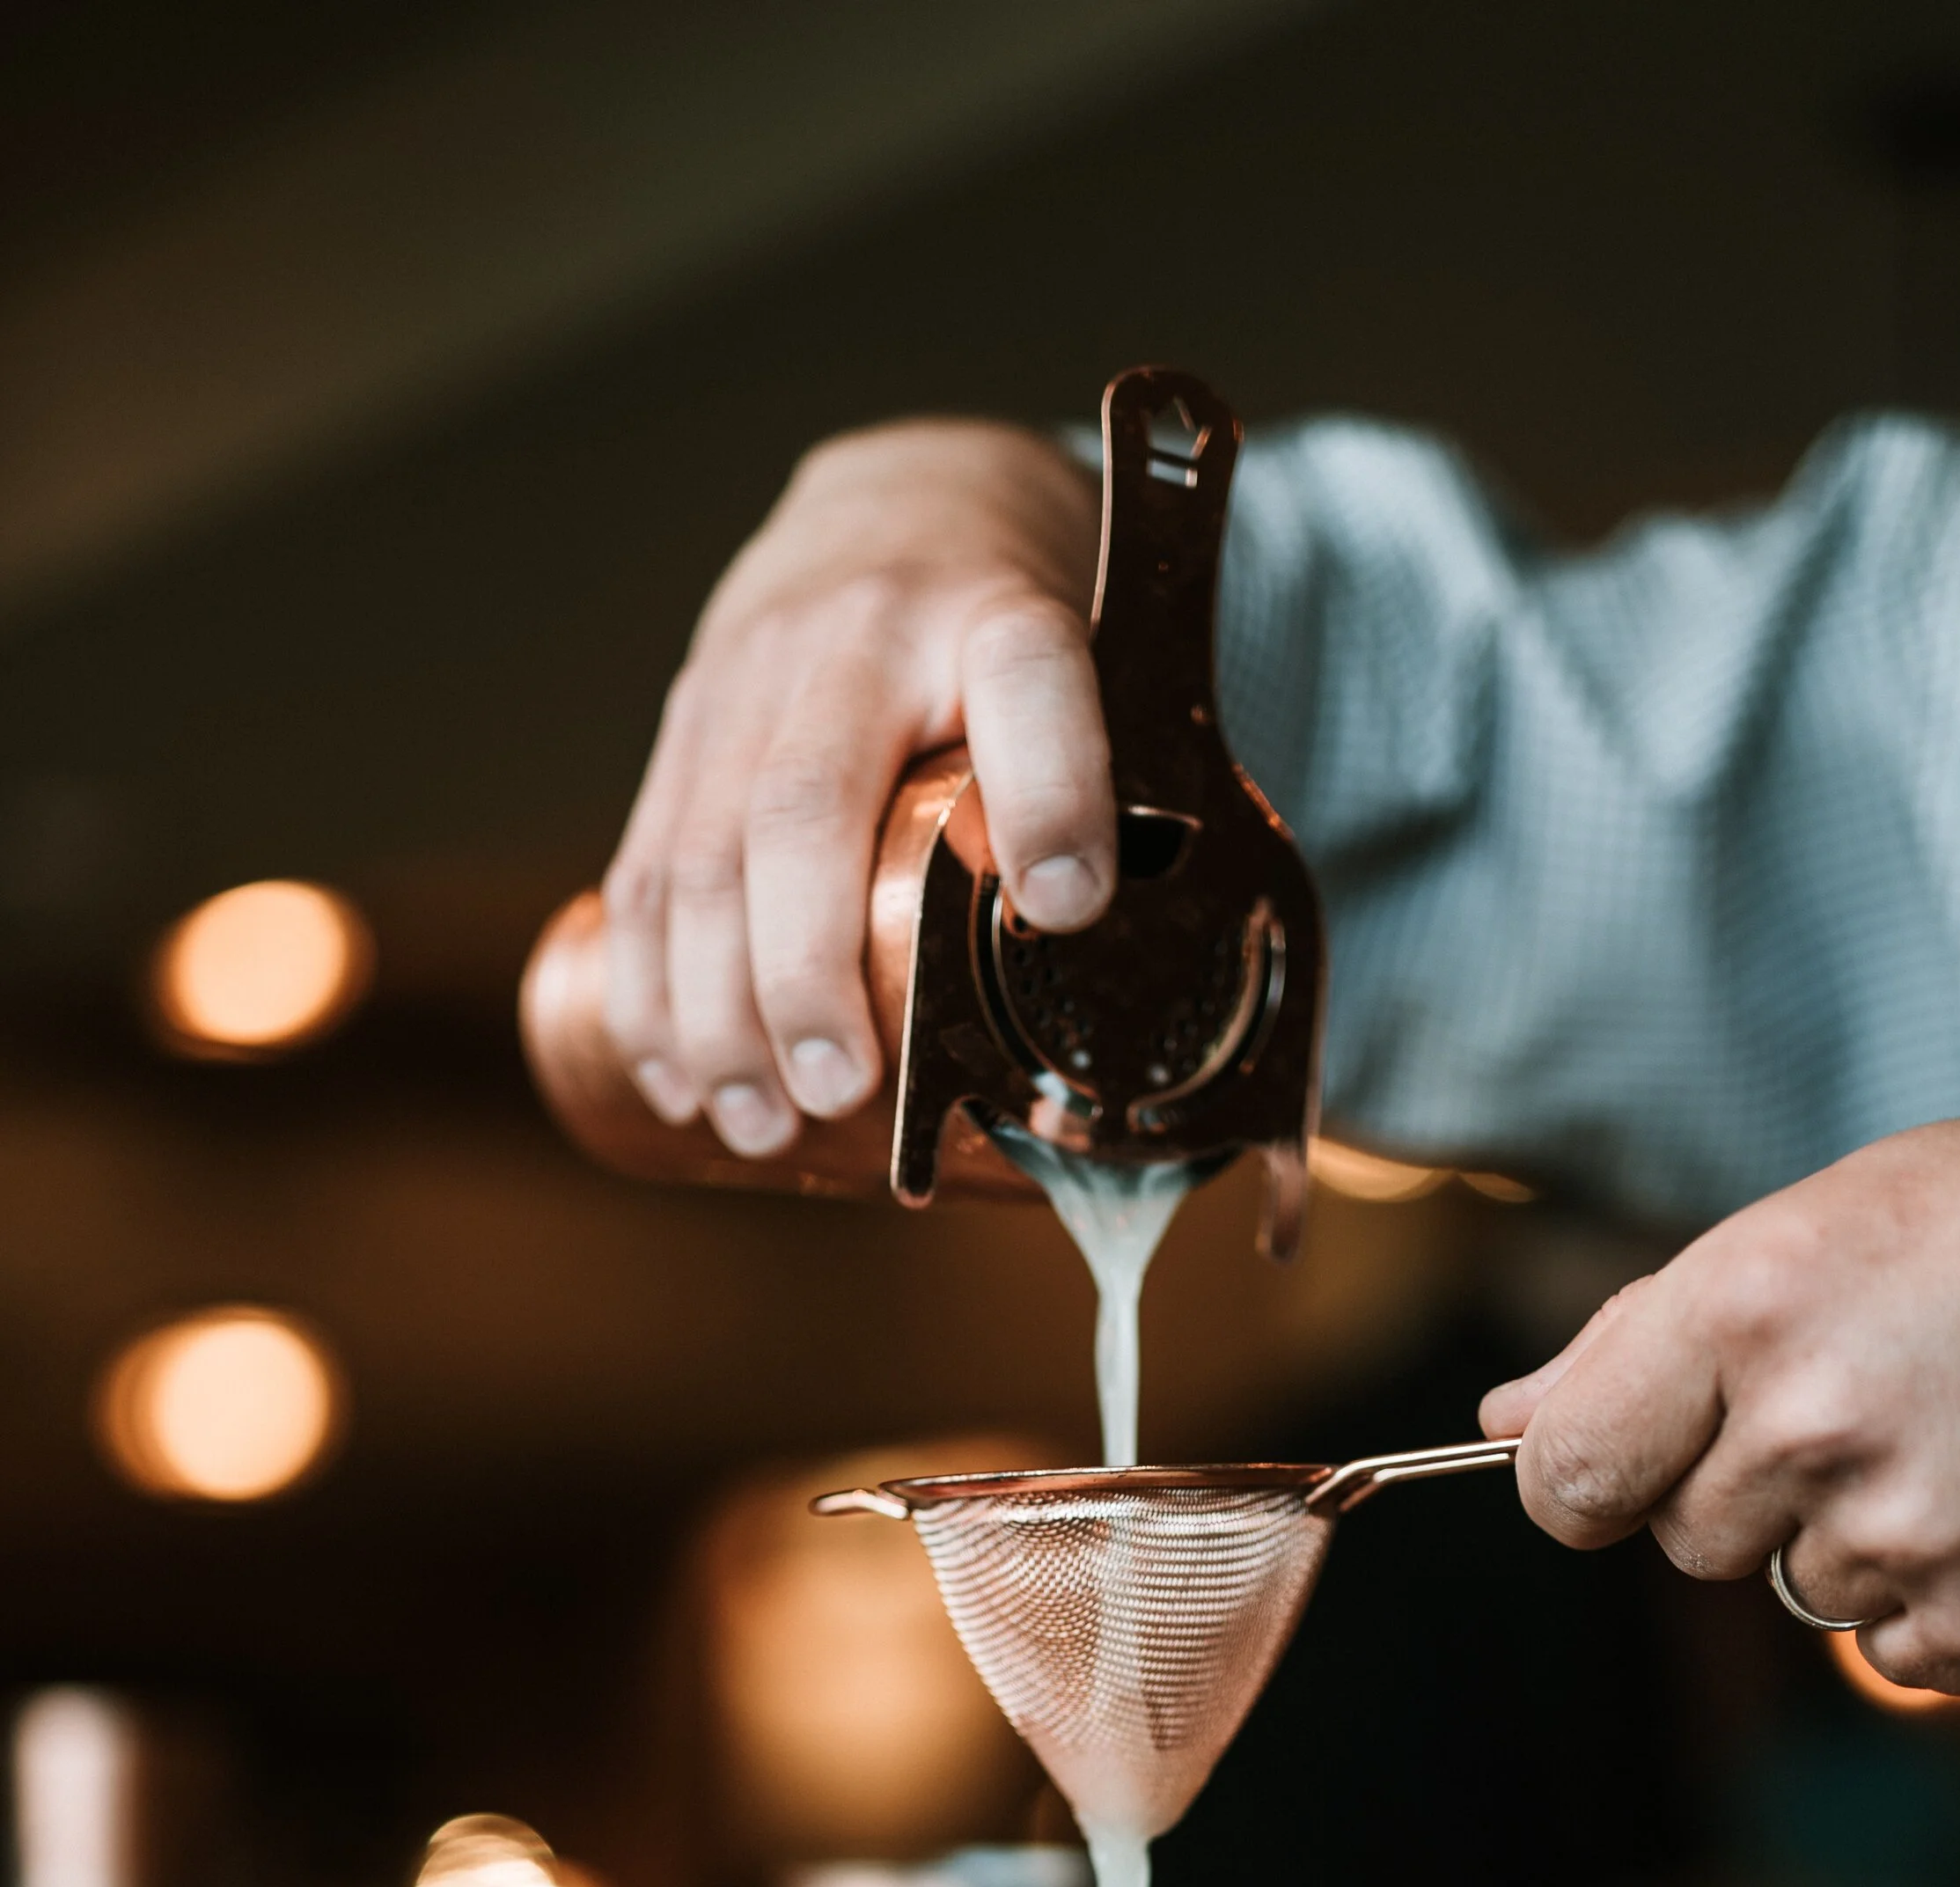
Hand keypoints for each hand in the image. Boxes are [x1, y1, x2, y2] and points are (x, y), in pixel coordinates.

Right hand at [601, 421, 1108, 1153]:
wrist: (896, 503)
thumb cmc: (1010, 639)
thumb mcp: (1096, 671)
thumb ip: (1122, 797)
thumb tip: (1127, 992)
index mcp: (995, 617)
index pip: (1030, 678)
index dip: (1050, 792)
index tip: (1069, 902)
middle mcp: (856, 636)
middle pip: (804, 806)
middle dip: (808, 968)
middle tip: (839, 1087)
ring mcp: (748, 680)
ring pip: (701, 855)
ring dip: (718, 1010)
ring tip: (757, 1122)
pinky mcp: (682, 730)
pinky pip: (644, 869)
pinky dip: (653, 989)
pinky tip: (682, 1080)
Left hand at [1478, 1097, 1959, 1691]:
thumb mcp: (1844, 1213)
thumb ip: (1656, 1331)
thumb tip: (1513, 1422)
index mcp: (1754, 1302)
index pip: (1568, 1470)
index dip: (1582, 1479)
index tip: (1617, 1470)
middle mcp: (1816, 1424)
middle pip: (1691, 1540)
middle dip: (1758, 1488)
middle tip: (1886, 1395)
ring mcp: (1912, 1535)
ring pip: (1805, 1595)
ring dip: (1869, 1541)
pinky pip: (1908, 1656)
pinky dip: (1956, 1602)